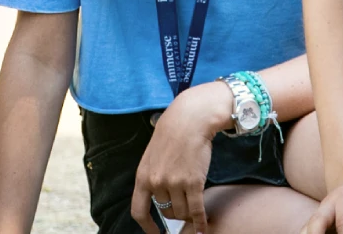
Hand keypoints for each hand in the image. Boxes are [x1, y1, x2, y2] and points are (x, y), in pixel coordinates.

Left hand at [130, 82, 232, 233]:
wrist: (190, 120)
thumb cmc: (173, 136)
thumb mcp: (152, 157)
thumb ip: (153, 178)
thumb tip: (160, 200)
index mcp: (143, 176)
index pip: (139, 211)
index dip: (147, 226)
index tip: (155, 233)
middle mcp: (157, 182)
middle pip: (166, 212)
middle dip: (175, 213)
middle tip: (184, 208)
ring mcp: (175, 183)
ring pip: (182, 212)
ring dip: (189, 213)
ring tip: (195, 208)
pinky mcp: (194, 182)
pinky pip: (196, 210)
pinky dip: (201, 221)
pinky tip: (204, 227)